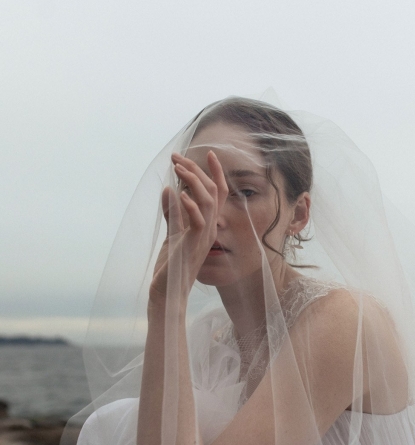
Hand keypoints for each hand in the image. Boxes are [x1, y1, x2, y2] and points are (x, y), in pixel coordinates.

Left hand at [149, 150, 228, 309]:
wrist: (167, 291)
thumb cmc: (171, 266)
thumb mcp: (172, 233)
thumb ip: (173, 213)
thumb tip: (168, 189)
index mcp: (207, 224)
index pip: (218, 194)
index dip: (215, 173)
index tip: (209, 154)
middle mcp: (210, 228)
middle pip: (212, 192)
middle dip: (196, 170)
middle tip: (177, 157)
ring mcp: (204, 237)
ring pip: (207, 201)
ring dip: (192, 182)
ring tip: (177, 169)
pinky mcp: (194, 245)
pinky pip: (197, 221)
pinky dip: (189, 206)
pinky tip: (178, 194)